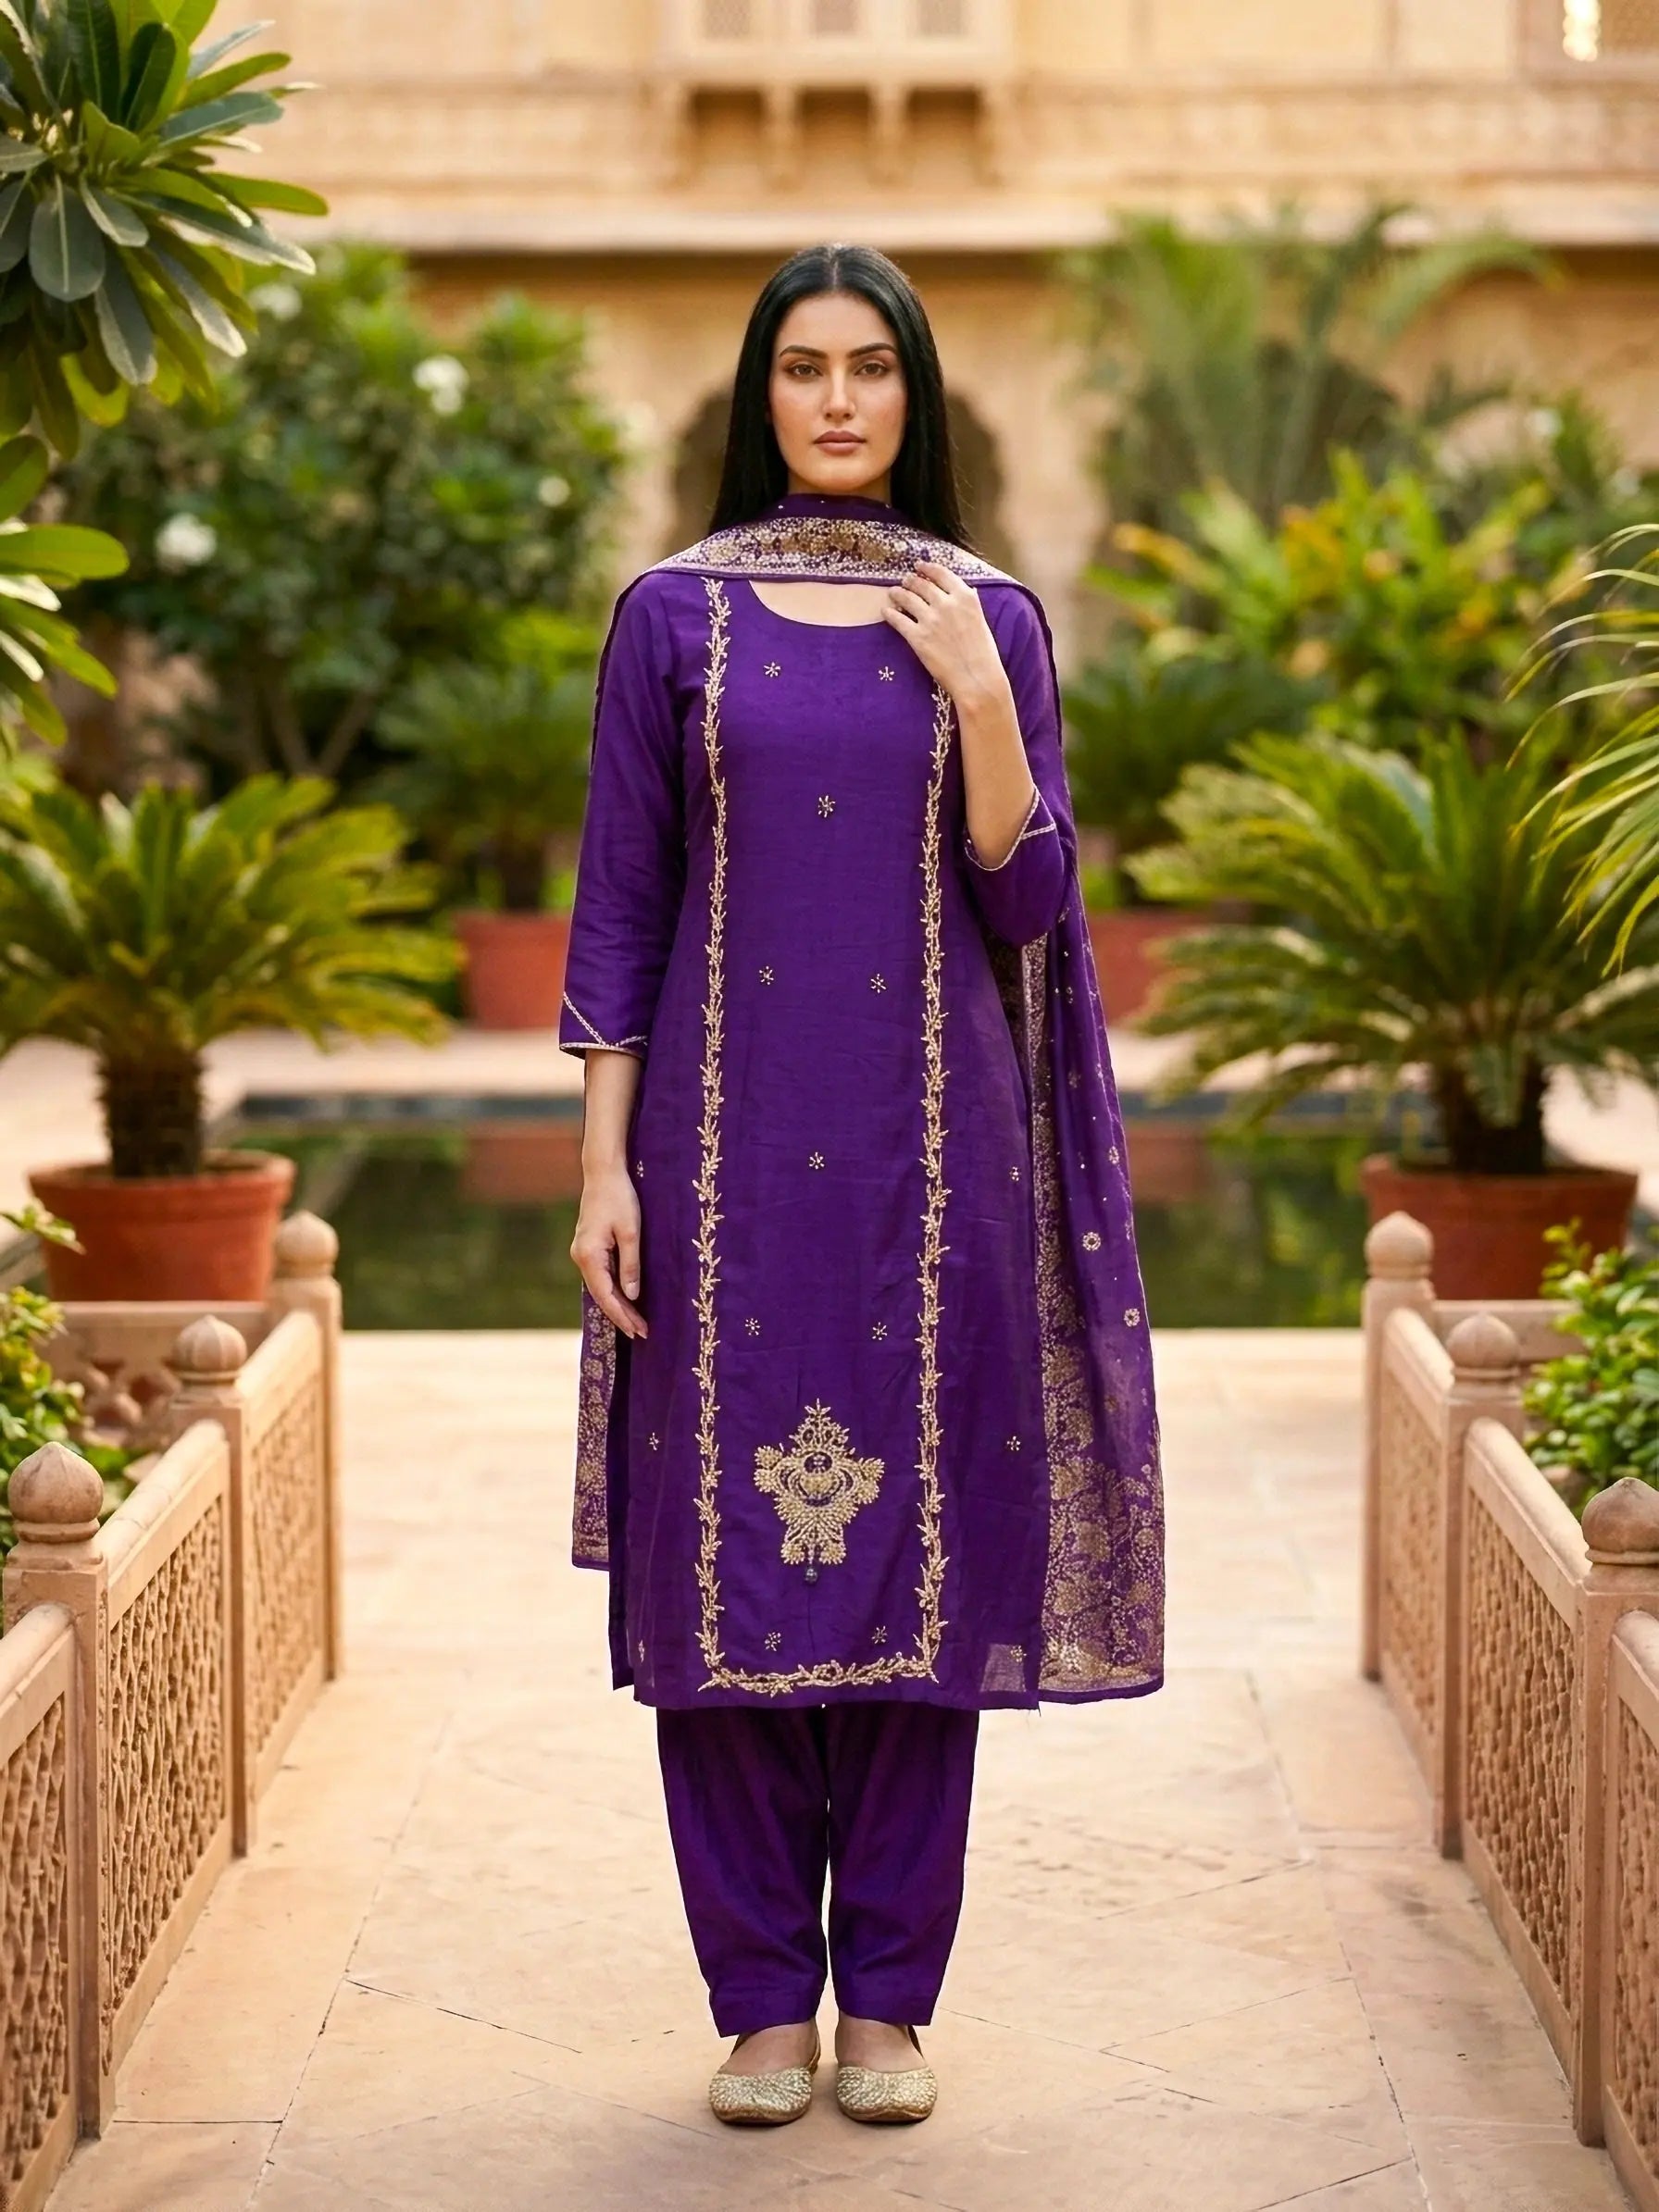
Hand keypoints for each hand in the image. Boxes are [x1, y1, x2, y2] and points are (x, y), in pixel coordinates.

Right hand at [571, 1162, 647, 1337]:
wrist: (603, 1173)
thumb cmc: (620, 1198)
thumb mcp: (631, 1232)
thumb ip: (631, 1265)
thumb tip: (632, 1295)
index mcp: (588, 1255)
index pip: (606, 1295)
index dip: (622, 1315)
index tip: (639, 1330)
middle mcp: (580, 1257)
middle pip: (601, 1295)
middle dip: (621, 1315)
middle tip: (642, 1333)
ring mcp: (582, 1253)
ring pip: (599, 1287)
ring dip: (617, 1305)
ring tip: (636, 1323)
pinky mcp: (588, 1247)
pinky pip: (600, 1276)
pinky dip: (613, 1290)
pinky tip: (625, 1300)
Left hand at [883, 559, 1009, 710]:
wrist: (976, 678)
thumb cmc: (983, 654)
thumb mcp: (980, 620)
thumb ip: (969, 605)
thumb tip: (964, 593)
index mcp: (965, 597)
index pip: (941, 574)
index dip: (927, 568)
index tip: (919, 566)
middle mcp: (946, 603)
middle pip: (922, 584)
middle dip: (911, 580)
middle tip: (905, 580)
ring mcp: (930, 620)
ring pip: (907, 598)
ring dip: (898, 593)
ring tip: (893, 592)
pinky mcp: (917, 637)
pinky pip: (898, 620)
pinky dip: (890, 614)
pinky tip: (885, 611)